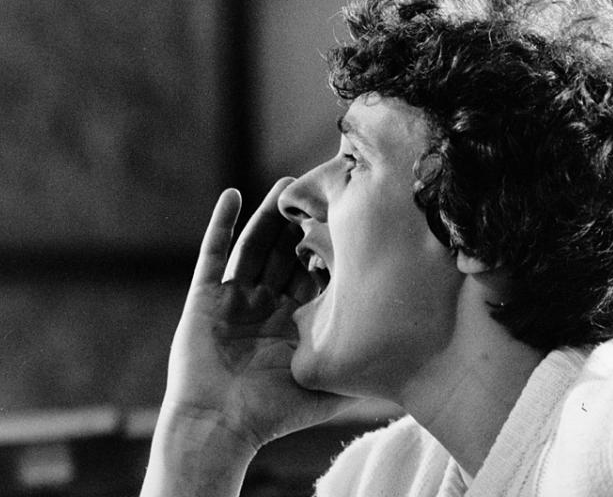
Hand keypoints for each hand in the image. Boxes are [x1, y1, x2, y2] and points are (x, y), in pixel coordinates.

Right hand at [161, 178, 355, 450]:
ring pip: (255, 246)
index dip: (330, 248)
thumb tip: (406, 361)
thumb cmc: (272, 414)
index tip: (351, 219)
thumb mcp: (325, 387)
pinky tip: (234, 195)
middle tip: (322, 190)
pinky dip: (221, 223)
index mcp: (293, 322)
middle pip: (286, 253)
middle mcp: (264, 305)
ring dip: (269, 214)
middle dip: (302, 224)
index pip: (315, 274)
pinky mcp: (205, 296)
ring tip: (287, 184)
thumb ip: (357, 369)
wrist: (217, 428)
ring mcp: (234, 298)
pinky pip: (213, 253)